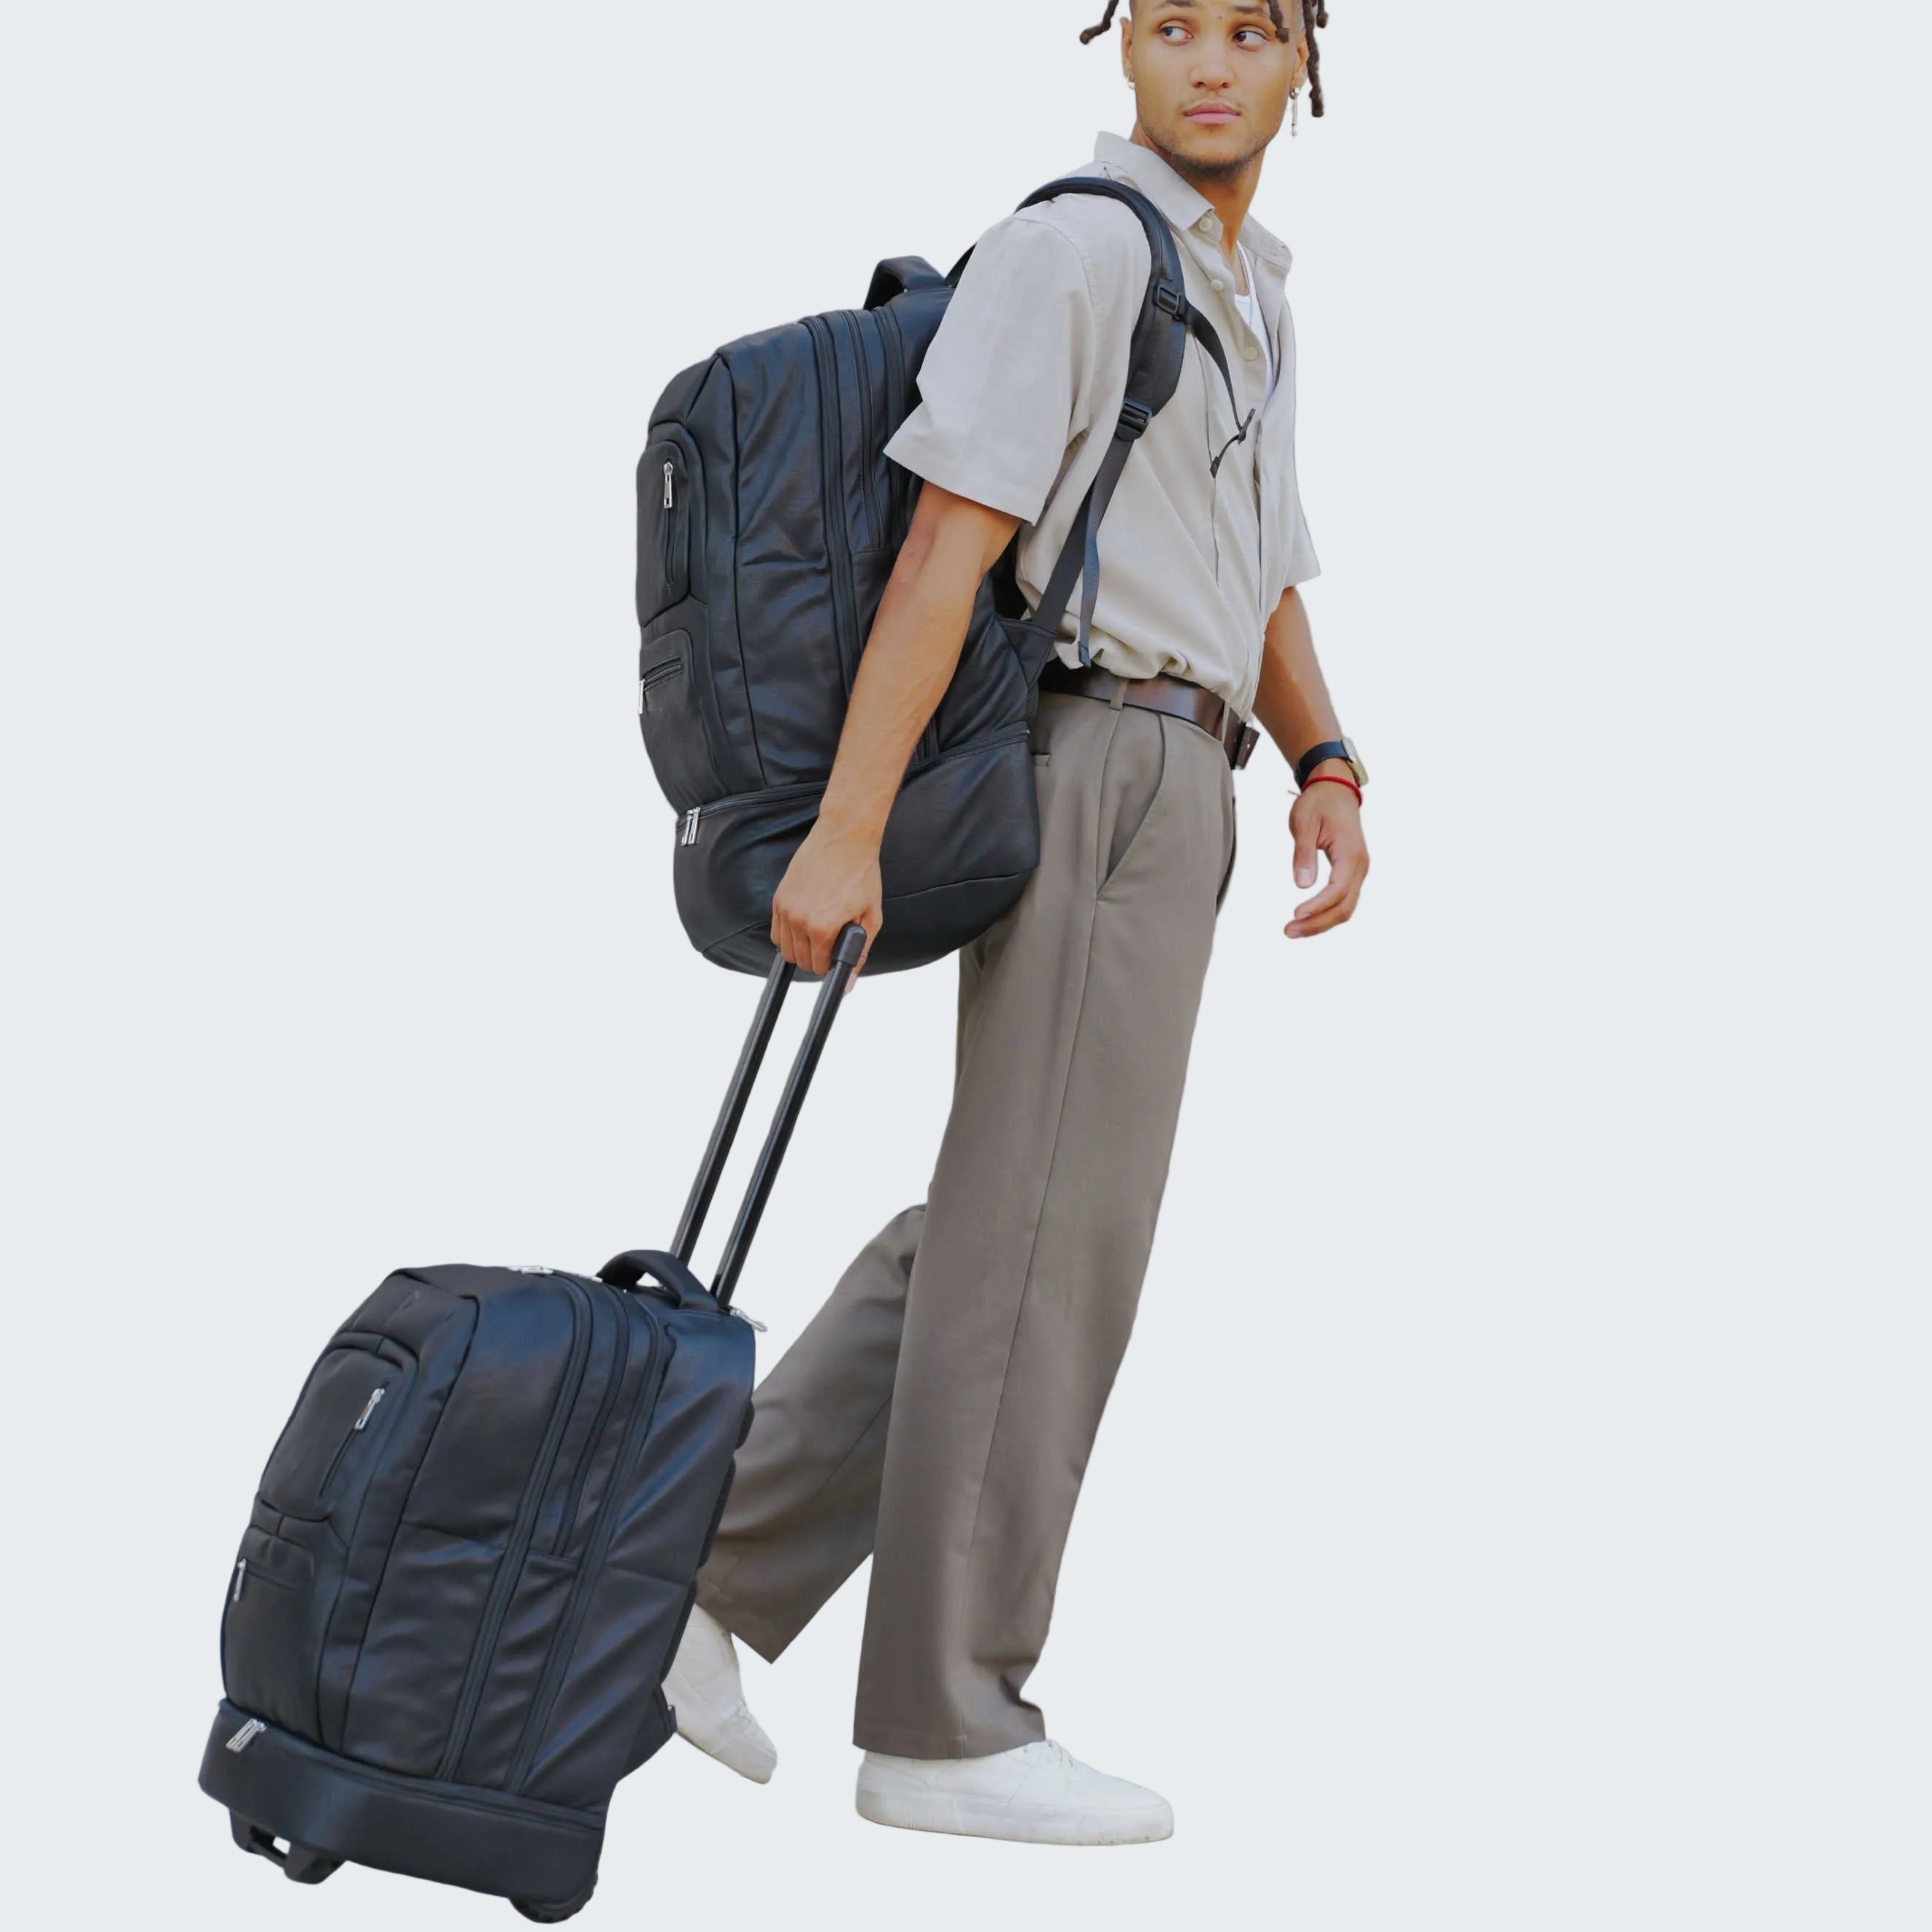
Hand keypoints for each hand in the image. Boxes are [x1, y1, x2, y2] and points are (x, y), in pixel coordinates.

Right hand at [771, 817, 882, 979]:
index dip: (830, 966)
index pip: (818, 966)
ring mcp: (785, 908)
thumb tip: (850, 982)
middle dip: (815, 959)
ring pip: (784, 948)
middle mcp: (798, 919)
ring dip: (800, 948)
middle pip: (798, 959)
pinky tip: (804, 924)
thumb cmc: (861, 873)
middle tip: (829, 946)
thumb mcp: (871, 916)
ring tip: (818, 935)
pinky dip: (787, 934)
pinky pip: (776, 930)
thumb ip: (859, 951)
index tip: (836, 958)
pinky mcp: (779, 897)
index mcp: (822, 927)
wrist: (844, 838)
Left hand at [1287, 774, 1369, 938]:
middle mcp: (1359, 866)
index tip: (1295, 914)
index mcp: (1350, 853)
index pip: (1337, 890)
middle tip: (1287, 931)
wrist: (1335, 790)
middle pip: (1344, 907)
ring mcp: (1357, 871)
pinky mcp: (1351, 873)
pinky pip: (1343, 901)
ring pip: (1345, 908)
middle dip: (1317, 924)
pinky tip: (1306, 920)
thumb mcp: (1304, 823)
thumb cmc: (1319, 803)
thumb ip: (1303, 854)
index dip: (1317, 906)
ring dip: (1321, 923)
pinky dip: (1326, 914)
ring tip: (1292, 930)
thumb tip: (1302, 885)